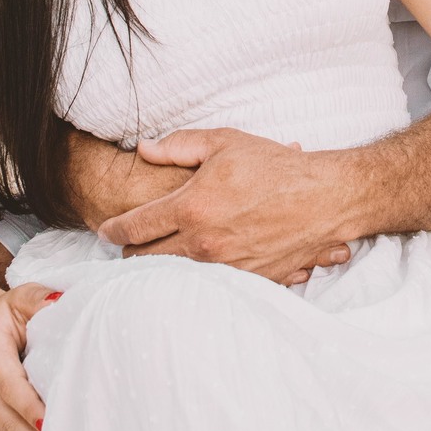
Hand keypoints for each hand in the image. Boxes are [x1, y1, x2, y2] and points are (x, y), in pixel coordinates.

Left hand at [97, 127, 352, 283]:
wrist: (323, 199)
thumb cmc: (274, 166)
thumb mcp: (224, 143)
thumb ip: (178, 146)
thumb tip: (144, 148)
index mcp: (191, 207)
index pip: (134, 227)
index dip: (113, 229)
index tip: (106, 230)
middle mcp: (202, 243)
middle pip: (144, 262)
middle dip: (130, 253)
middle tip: (129, 244)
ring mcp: (223, 268)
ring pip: (172, 279)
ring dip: (160, 269)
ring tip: (157, 257)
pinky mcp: (243, 283)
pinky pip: (206, 287)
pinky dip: (194, 279)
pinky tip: (195, 267)